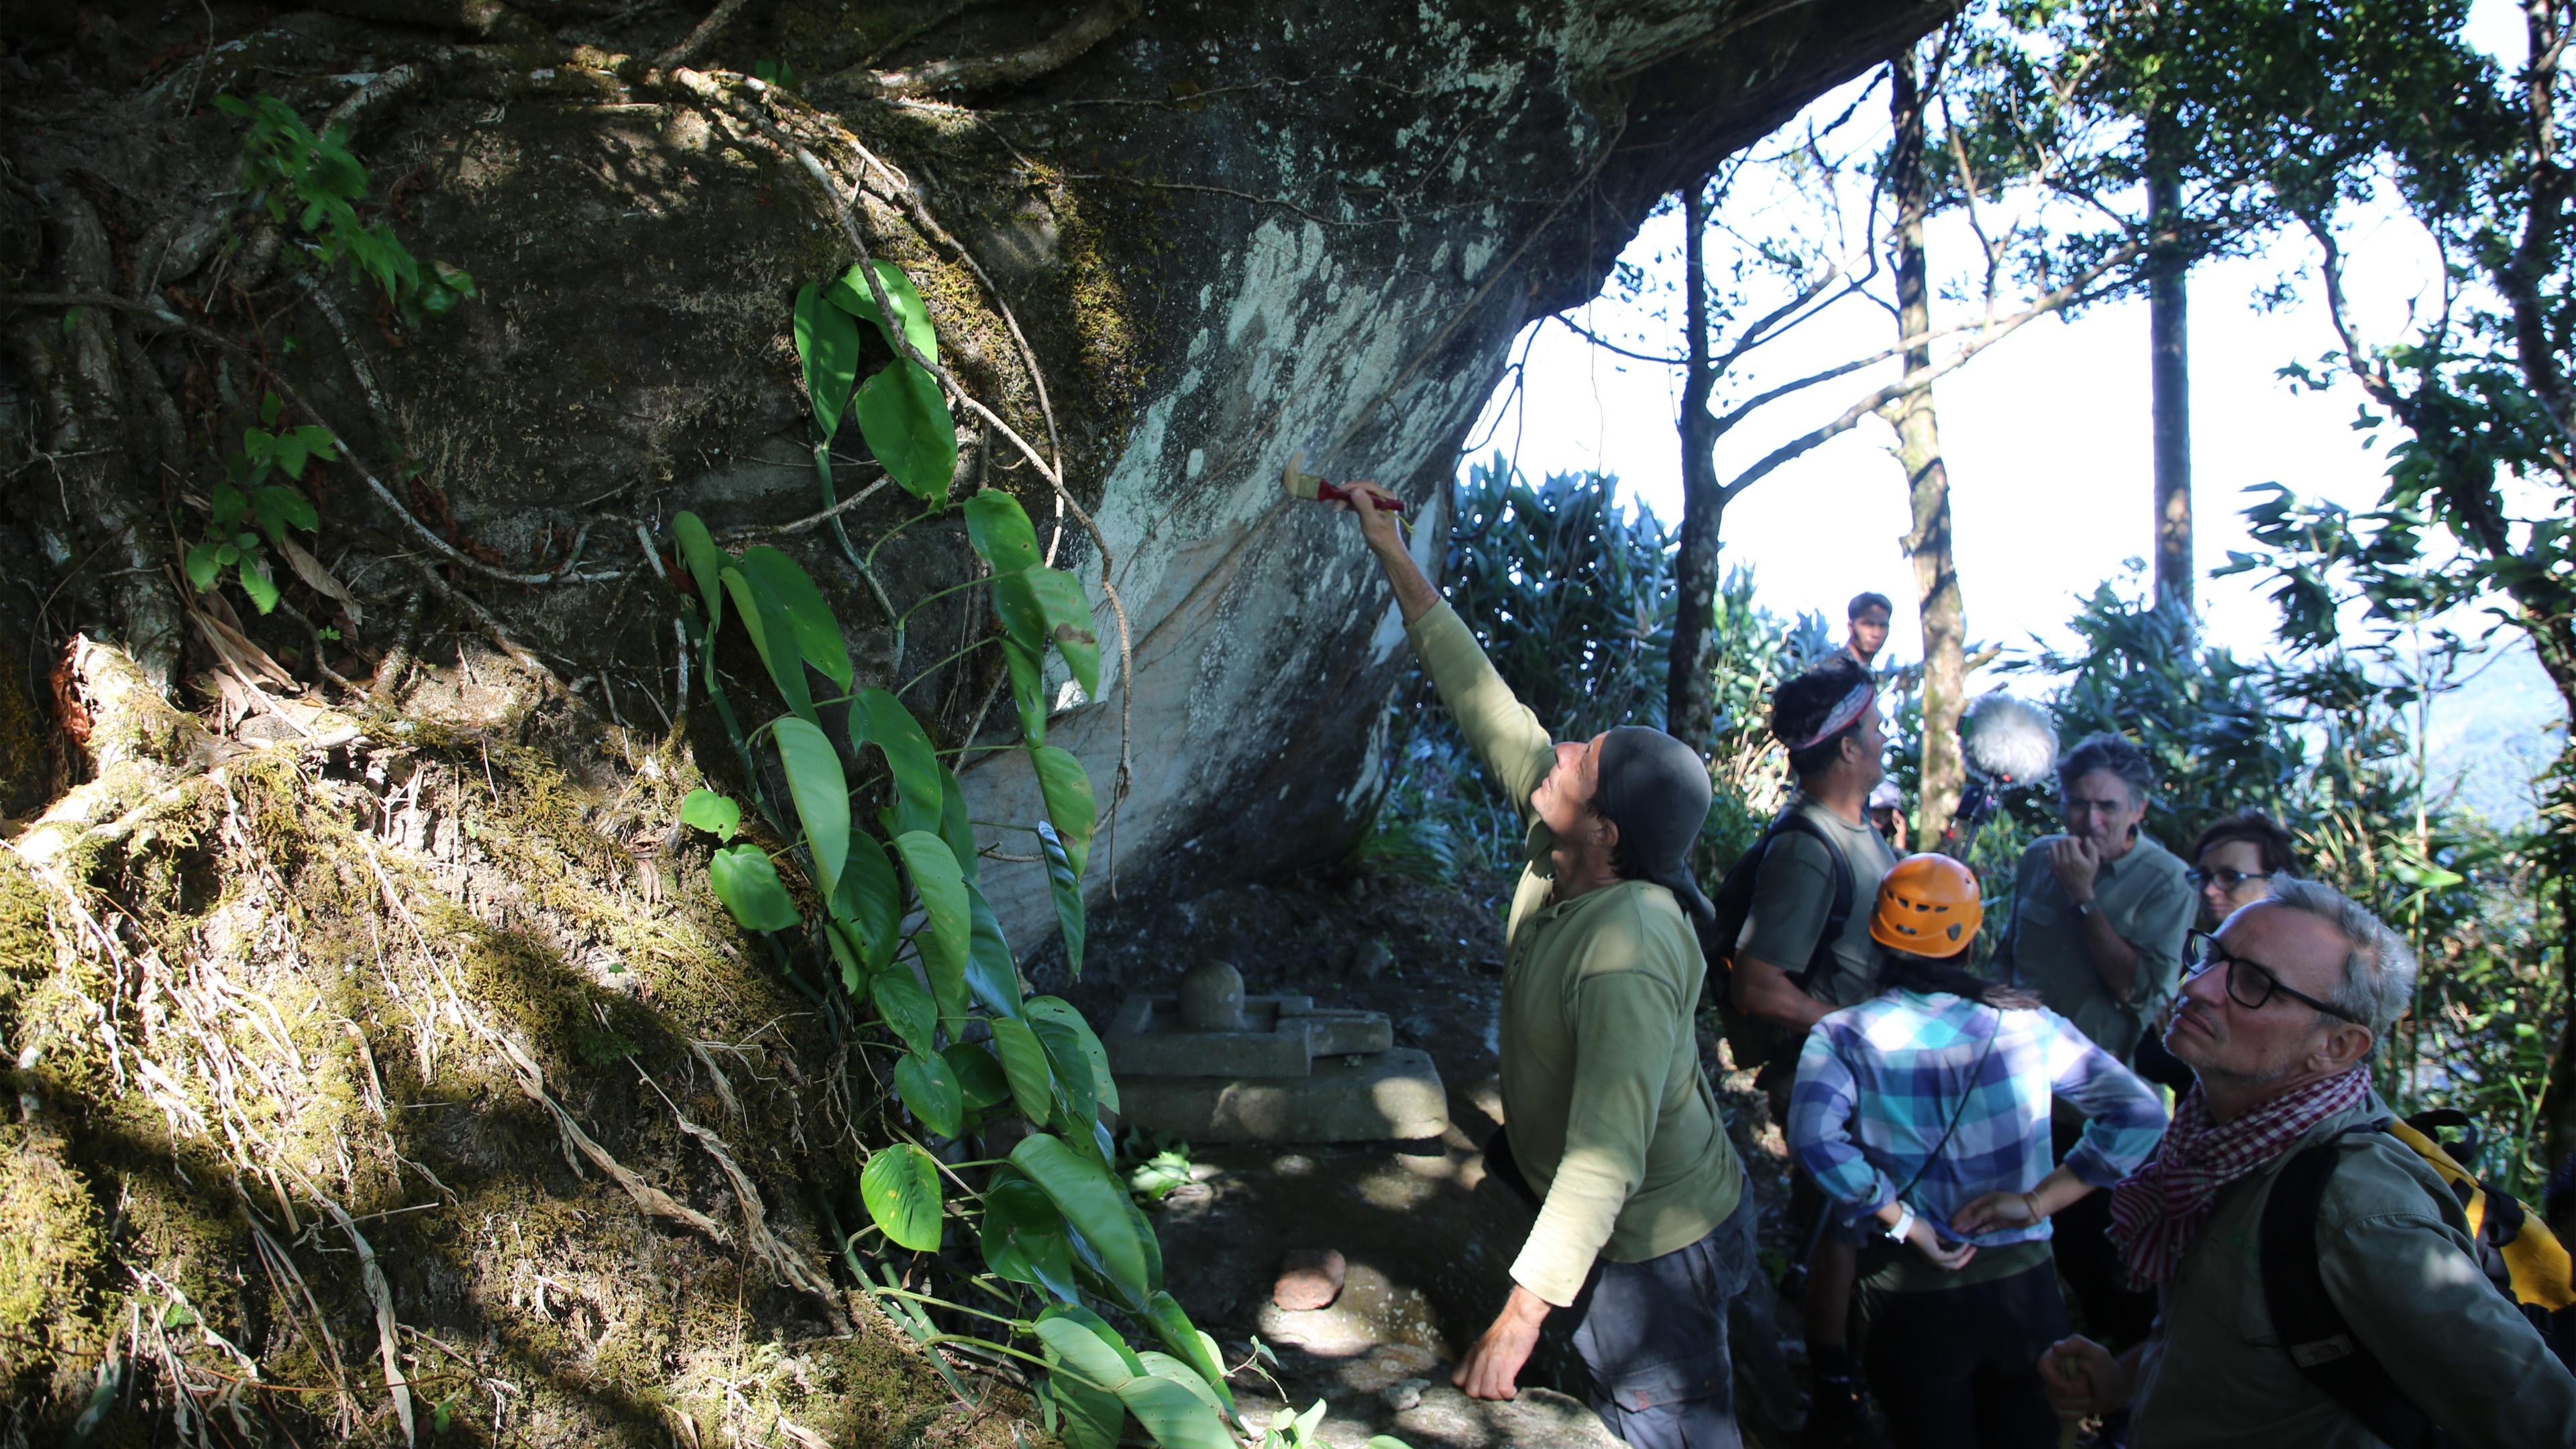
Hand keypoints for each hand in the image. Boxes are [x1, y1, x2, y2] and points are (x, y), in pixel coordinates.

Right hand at [1333, 479, 1403, 556]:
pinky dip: (1349, 504)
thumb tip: (1355, 490)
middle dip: (1346, 494)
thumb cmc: (1382, 538)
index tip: (1337, 491)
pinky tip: (1340, 507)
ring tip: (1334, 507)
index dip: (1351, 487)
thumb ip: (1364, 505)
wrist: (1387, 550)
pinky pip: (1359, 502)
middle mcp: (1383, 496)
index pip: (1367, 486)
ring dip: (1346, 499)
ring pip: (1359, 495)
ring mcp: (1377, 502)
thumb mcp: (1372, 521)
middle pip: (1362, 489)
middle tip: (1332, 501)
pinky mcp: (1372, 508)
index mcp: (1387, 497)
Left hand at [1452, 1284, 1549, 1400]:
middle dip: (1484, 1395)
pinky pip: (1502, 1389)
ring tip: (1505, 1390)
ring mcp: (1491, 1363)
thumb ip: (1478, 1358)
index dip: (1468, 1387)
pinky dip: (1508, 1393)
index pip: (1457, 1380)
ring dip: (1498, 1396)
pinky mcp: (1507, 1365)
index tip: (1481, 1386)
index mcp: (1472, 1354)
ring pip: (1487, 1393)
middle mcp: (1479, 1359)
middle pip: (1472, 1391)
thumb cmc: (1505, 1331)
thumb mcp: (1485, 1343)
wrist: (1518, 1318)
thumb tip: (1477, 1375)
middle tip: (1496, 1390)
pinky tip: (1513, 1389)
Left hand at [1905, 1218, 1976, 1270]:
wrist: (1909, 1224)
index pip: (1948, 1263)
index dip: (1960, 1257)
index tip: (1969, 1248)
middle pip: (1954, 1266)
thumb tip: (1951, 1242)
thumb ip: (1942, 1241)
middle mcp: (1932, 1262)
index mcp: (1931, 1257)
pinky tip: (1966, 1244)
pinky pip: (1953, 1256)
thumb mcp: (1934, 1235)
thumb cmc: (1919, 1226)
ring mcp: (1934, 1260)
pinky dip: (1961, 1251)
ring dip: (1966, 1256)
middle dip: (1966, 1258)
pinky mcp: (1936, 1256)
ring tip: (1973, 1247)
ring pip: (1955, 1264)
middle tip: (1974, 1249)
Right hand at [1952, 1189, 2041, 1234]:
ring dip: (1969, 1227)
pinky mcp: (2000, 1223)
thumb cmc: (2012, 1206)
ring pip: (1978, 1222)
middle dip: (1962, 1222)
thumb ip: (1981, 1214)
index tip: (1951, 1222)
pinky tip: (1974, 1234)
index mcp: (1985, 1199)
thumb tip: (1968, 1220)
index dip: (1960, 1215)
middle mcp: (1988, 1207)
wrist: (2031, 1211)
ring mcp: (1994, 1215)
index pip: (1969, 1208)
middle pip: (1972, 1215)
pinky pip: (1987, 1227)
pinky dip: (1980, 1230)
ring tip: (1960, 1233)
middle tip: (1952, 1230)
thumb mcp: (1994, 1207)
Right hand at [2039, 1335, 2126, 1420]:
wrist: (2116, 1391)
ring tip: (2090, 1394)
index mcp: (2057, 1357)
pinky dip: (2078, 1412)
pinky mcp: (2060, 1405)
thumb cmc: (2107, 1369)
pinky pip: (2062, 1414)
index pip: (2043, 1366)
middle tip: (2089, 1385)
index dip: (2053, 1379)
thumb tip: (2055, 1347)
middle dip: (2076, 1392)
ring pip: (2059, 1404)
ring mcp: (2055, 1390)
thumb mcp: (2098, 1353)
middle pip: (2052, 1389)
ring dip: (2080, 1402)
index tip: (2068, 1386)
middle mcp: (2053, 1373)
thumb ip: (2078, 1344)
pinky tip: (2086, 1405)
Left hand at [2049, 836, 2101, 903]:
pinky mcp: (2052, 867)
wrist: (2078, 890)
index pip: (2069, 840)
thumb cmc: (2088, 876)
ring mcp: (2056, 863)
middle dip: (2067, 840)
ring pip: (2053, 846)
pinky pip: (2048, 853)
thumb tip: (2087, 838)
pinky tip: (2060, 854)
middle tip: (2072, 845)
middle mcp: (2064, 860)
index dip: (2074, 838)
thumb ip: (2092, 849)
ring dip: (2059, 844)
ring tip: (2065, 848)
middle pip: (2061, 841)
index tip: (2078, 843)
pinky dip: (2053, 851)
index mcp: (2075, 858)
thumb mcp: (2095, 863)